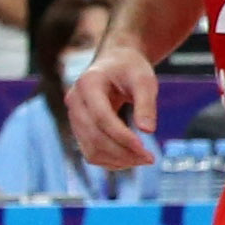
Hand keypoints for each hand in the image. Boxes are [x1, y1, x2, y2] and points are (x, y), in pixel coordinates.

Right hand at [66, 41, 158, 168]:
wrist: (115, 63)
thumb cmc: (131, 69)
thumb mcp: (144, 80)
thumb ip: (146, 103)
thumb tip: (148, 131)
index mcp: (88, 84)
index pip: (101, 118)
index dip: (122, 137)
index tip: (145, 150)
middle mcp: (74, 101)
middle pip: (94, 137)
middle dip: (123, 152)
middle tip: (150, 159)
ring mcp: (73, 116)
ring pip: (90, 150)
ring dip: (117, 160)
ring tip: (143, 159)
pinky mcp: (78, 128)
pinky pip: (90, 152)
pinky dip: (110, 160)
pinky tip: (130, 158)